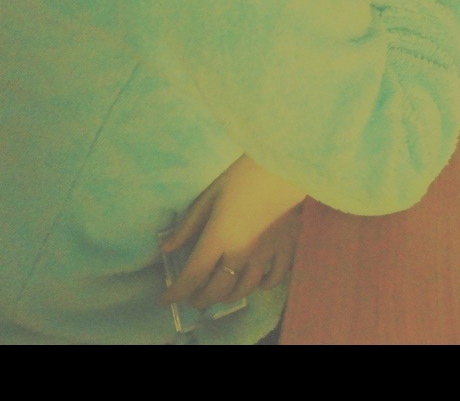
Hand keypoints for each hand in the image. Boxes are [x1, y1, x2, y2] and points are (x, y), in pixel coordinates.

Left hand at [160, 155, 304, 310]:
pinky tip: (257, 284)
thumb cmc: (242, 177)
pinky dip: (262, 286)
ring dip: (227, 297)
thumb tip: (167, 248)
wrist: (283, 169)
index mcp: (218, 239)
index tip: (166, 300)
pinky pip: (273, 279)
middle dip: (201, 299)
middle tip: (192, 300)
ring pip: (244, 290)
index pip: (193, 275)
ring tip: (220, 295)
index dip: (177, 292)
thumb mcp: (210, 197)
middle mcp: (239, 255)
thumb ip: (189, 225)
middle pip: (217, 289)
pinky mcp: (285, 251)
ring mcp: (264, 257)